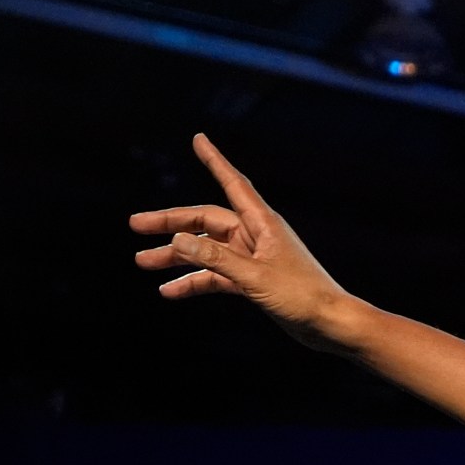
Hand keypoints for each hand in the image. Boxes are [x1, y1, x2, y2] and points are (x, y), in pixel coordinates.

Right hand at [131, 135, 366, 348]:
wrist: (330, 325)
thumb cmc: (303, 297)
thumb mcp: (254, 277)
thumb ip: (215, 258)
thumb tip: (177, 240)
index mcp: (262, 224)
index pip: (233, 183)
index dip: (214, 160)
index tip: (198, 138)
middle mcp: (256, 235)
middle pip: (206, 220)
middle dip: (170, 222)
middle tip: (135, 225)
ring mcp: (253, 258)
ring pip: (206, 249)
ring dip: (176, 256)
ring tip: (142, 261)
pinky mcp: (253, 280)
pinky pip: (216, 275)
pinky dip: (194, 281)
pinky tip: (169, 291)